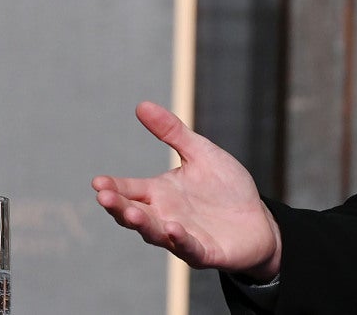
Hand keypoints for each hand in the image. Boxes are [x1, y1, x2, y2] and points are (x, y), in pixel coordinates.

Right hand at [92, 101, 282, 281]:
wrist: (258, 220)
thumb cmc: (226, 188)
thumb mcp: (200, 153)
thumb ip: (172, 132)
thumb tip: (141, 105)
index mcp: (160, 193)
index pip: (130, 190)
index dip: (113, 187)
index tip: (97, 182)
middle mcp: (165, 216)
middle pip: (135, 213)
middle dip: (119, 206)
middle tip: (103, 197)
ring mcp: (183, 236)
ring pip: (156, 233)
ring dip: (143, 224)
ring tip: (131, 213)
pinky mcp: (205, 252)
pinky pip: (190, 248)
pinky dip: (181, 240)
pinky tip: (173, 229)